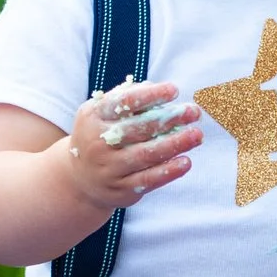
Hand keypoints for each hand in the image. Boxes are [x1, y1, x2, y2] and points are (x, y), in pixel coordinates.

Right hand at [63, 79, 203, 212]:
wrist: (80, 178)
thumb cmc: (100, 136)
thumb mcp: (102, 113)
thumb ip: (126, 98)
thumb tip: (157, 87)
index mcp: (93, 117)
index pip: (123, 103)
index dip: (150, 95)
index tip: (174, 90)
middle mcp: (98, 142)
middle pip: (138, 128)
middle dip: (169, 118)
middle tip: (193, 112)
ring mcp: (109, 168)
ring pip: (146, 155)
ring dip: (175, 144)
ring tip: (196, 135)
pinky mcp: (121, 189)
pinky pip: (148, 179)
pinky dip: (169, 171)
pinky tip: (186, 161)